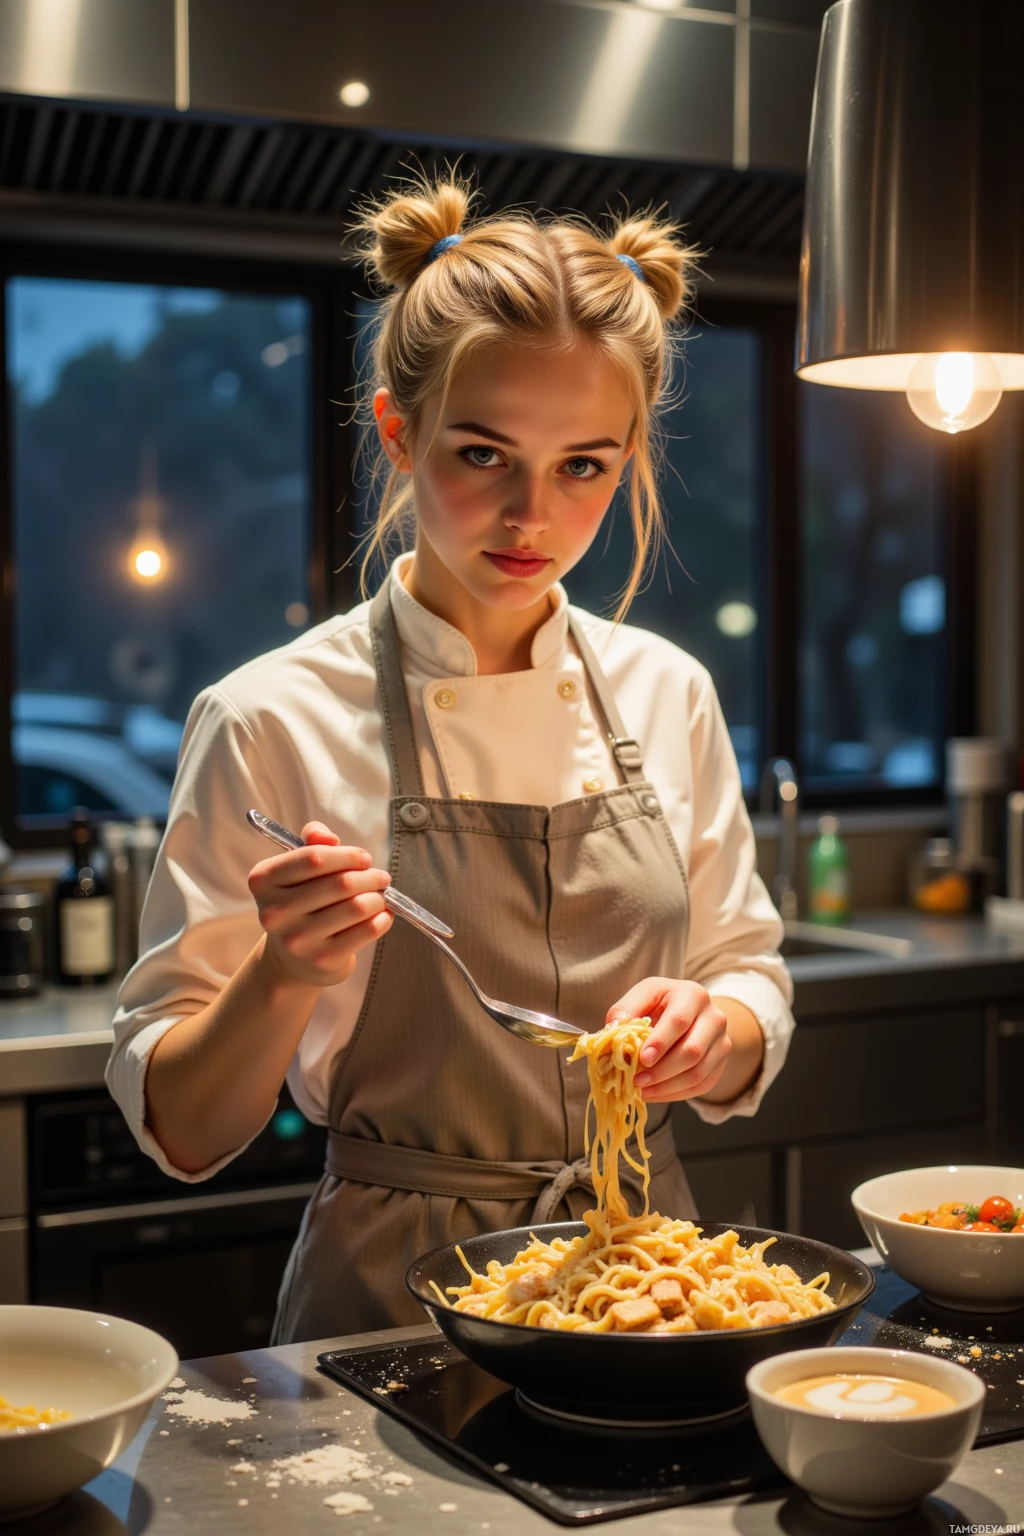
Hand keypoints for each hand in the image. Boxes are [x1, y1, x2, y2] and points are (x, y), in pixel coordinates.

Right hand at [248, 821, 392, 988]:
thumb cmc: (302, 902)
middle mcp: (275, 911)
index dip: (347, 855)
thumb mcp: (297, 869)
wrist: (293, 959)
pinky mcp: (322, 959)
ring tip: (382, 896)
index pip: (314, 857)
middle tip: (381, 877)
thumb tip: (329, 838)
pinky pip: (365, 932)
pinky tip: (383, 915)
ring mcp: (298, 939)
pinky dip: (382, 919)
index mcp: (264, 881)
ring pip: (356, 907)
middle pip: (340, 883)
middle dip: (370, 876)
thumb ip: (313, 842)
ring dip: (378, 898)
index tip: (365, 858)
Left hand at [605, 977, 730, 1102]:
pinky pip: (702, 1085)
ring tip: (643, 1091)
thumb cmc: (662, 1002)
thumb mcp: (644, 994)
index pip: (679, 1021)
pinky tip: (655, 1094)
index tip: (642, 1060)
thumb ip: (626, 1009)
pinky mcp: (721, 1063)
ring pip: (698, 1073)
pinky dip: (676, 1094)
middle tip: (637, 1081)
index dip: (660, 1043)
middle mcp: (714, 1018)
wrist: (691, 1010)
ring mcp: (722, 1042)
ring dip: (667, 1087)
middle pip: (692, 1051)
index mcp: (693, 995)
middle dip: (662, 1071)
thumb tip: (612, 1029)